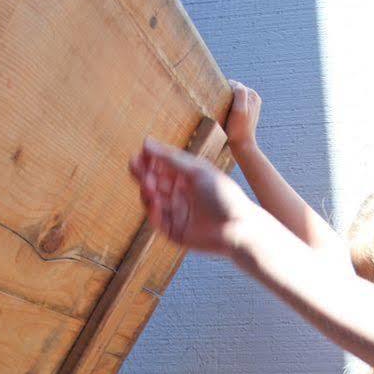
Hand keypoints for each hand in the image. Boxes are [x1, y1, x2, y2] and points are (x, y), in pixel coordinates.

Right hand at [129, 137, 255, 258]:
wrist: (238, 227)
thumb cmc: (224, 195)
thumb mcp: (198, 171)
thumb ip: (171, 158)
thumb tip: (146, 142)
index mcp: (186, 177)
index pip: (161, 166)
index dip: (149, 160)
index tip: (139, 153)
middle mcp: (179, 194)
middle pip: (153, 182)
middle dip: (143, 174)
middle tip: (134, 166)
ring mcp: (176, 213)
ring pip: (152, 200)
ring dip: (147, 191)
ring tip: (149, 183)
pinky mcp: (174, 231)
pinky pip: (157, 220)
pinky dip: (153, 211)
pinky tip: (154, 201)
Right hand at [224, 82, 261, 154]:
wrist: (242, 146)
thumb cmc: (239, 129)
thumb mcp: (240, 110)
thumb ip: (240, 94)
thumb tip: (237, 84)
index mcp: (253, 95)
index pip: (234, 85)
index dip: (225, 91)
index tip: (220, 101)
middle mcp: (253, 98)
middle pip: (234, 91)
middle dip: (225, 96)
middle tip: (219, 106)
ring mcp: (249, 106)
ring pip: (232, 98)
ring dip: (225, 102)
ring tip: (221, 111)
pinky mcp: (244, 113)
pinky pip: (232, 105)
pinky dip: (227, 108)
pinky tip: (224, 115)